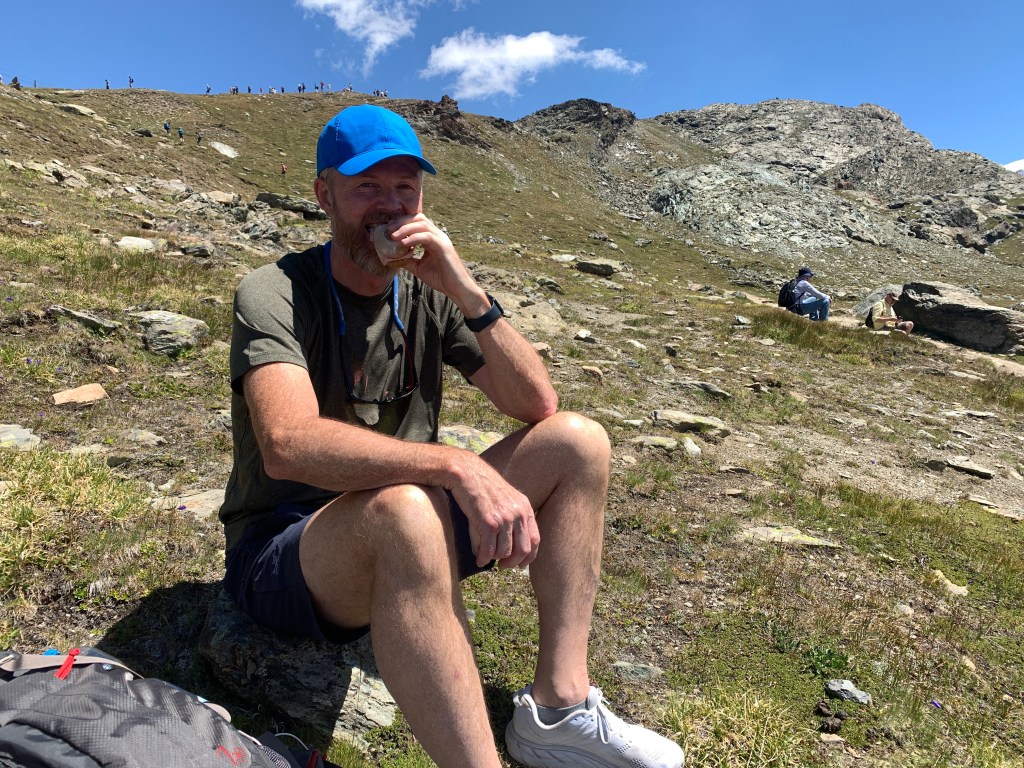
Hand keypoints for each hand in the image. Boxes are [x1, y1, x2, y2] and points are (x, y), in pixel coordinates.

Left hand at [389, 214, 479, 305]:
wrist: (457, 289)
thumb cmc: (441, 279)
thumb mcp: (419, 268)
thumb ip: (407, 261)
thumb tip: (391, 259)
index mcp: (433, 238)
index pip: (417, 222)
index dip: (402, 223)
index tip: (389, 229)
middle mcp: (438, 236)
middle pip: (419, 219)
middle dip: (402, 222)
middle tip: (389, 230)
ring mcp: (442, 240)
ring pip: (422, 225)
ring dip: (405, 228)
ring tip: (393, 236)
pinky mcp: (444, 247)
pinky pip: (427, 237)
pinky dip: (414, 238)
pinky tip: (404, 244)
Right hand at [448, 452, 540, 568]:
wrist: (466, 473)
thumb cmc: (483, 485)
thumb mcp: (508, 496)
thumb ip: (515, 514)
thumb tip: (513, 541)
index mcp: (525, 507)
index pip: (535, 540)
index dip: (529, 556)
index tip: (520, 564)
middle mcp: (518, 514)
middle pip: (522, 550)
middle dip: (512, 562)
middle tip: (502, 566)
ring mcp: (504, 519)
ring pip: (504, 552)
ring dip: (494, 559)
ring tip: (486, 557)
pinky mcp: (488, 523)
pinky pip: (489, 550)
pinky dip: (483, 559)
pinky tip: (479, 559)